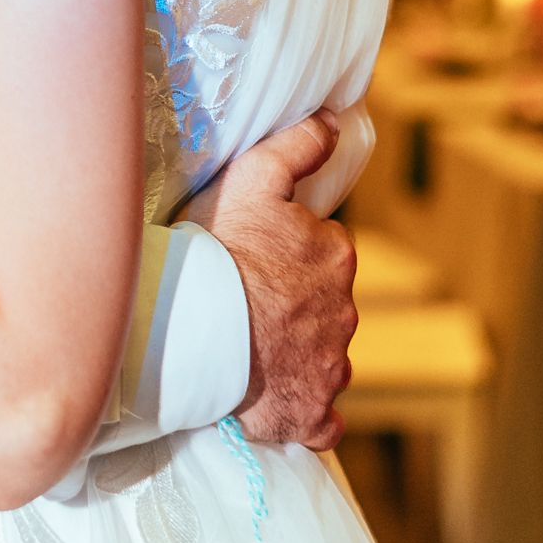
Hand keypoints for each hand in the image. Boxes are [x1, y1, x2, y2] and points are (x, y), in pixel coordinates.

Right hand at [209, 113, 359, 450]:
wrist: (198, 337)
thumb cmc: (220, 256)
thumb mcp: (252, 183)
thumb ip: (297, 148)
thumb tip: (335, 122)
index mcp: (336, 256)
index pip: (324, 248)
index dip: (291, 250)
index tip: (257, 256)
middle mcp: (344, 314)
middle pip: (324, 303)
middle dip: (296, 303)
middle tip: (247, 301)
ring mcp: (330, 369)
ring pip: (322, 356)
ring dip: (297, 353)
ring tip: (249, 349)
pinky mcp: (312, 414)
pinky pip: (321, 419)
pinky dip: (308, 411)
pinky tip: (281, 404)